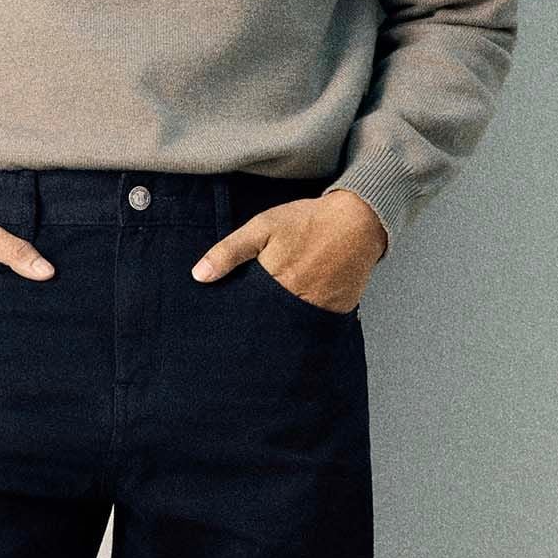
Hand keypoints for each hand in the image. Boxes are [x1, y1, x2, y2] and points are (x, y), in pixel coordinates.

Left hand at [189, 191, 388, 313]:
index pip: (246, 314)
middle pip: (268, 327)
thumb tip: (199, 276)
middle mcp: (297, 303)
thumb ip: (230, 251)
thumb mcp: (262, 227)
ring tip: (269, 329)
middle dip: (256, 330)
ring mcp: (320, 311)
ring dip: (279, 330)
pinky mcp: (338, 313)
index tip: (223, 327)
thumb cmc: (307, 222)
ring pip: (291, 331)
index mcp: (274, 284)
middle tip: (243, 337)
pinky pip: (315, 327)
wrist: (358, 220)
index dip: (235, 320)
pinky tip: (295, 320)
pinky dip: (304, 326)